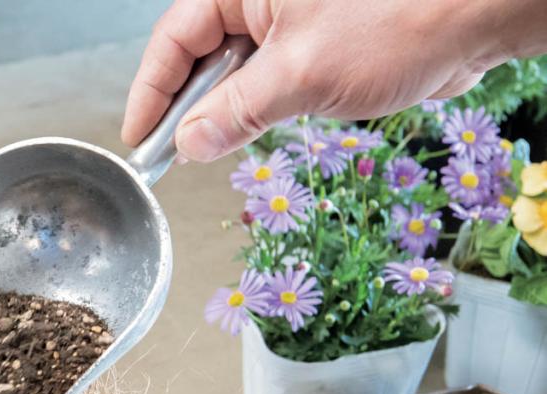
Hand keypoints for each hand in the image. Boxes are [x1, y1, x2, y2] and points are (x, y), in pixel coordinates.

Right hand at [121, 0, 522, 161]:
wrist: (478, 19)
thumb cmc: (400, 22)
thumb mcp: (300, 76)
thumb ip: (235, 112)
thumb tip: (190, 143)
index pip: (175, 38)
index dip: (151, 92)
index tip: (139, 138)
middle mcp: (261, 0)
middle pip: (199, 55)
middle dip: (187, 107)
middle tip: (173, 155)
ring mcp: (289, 20)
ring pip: (233, 72)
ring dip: (224, 112)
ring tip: (215, 145)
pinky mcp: (315, 43)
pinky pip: (268, 79)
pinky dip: (256, 108)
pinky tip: (254, 130)